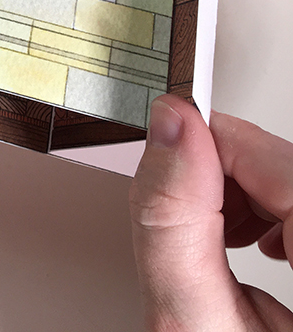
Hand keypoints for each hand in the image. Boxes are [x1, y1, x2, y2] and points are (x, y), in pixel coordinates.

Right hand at [131, 94, 292, 329]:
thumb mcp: (195, 329)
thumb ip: (173, 227)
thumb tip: (168, 133)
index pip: (281, 159)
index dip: (212, 142)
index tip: (166, 138)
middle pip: (289, 168)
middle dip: (225, 177)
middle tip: (188, 218)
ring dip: (246, 196)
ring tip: (218, 241)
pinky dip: (272, 216)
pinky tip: (255, 249)